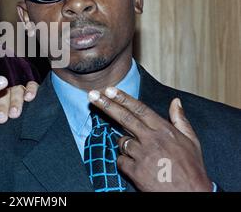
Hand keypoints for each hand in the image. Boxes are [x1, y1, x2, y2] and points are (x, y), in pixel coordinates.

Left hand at [0, 81, 38, 123]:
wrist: (29, 126)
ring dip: (15, 102)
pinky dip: (31, 90)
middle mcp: (6, 93)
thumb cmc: (3, 123)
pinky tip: (28, 98)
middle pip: (3, 95)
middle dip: (2, 107)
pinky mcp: (34, 89)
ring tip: (14, 113)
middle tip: (1, 118)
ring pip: (17, 91)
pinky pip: (32, 86)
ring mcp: (19, 90)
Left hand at [88, 87, 212, 191]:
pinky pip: (121, 160)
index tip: (109, 89)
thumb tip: (175, 101)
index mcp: (164, 131)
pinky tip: (138, 167)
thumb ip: (180, 120)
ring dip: (126, 144)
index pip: (139, 109)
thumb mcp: (191, 141)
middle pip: (124, 118)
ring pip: (122, 141)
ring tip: (143, 155)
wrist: (192, 195)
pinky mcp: (135, 171)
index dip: (123, 98)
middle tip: (92, 95)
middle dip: (106, 105)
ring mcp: (142, 155)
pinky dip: (126, 162)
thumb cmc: (192, 169)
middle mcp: (151, 140)